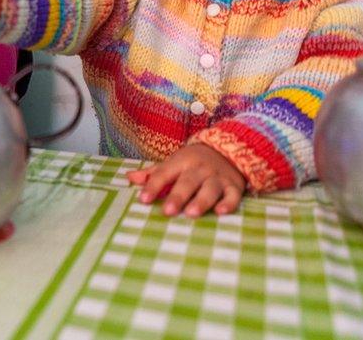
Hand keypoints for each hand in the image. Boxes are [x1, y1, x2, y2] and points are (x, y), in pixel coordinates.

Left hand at [126, 144, 245, 217]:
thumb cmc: (193, 161)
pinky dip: (228, 203)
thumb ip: (153, 173)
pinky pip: (233, 195)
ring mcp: (218, 177)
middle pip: (188, 182)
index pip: (164, 173)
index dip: (153, 186)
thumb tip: (129, 177)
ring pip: (210, 188)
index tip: (143, 199)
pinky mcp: (234, 186)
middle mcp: (200, 168)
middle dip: (178, 196)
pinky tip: (221, 212)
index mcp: (181, 161)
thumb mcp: (173, 163)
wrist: (227, 149)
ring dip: (201, 201)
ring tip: (192, 213)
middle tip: (168, 211)